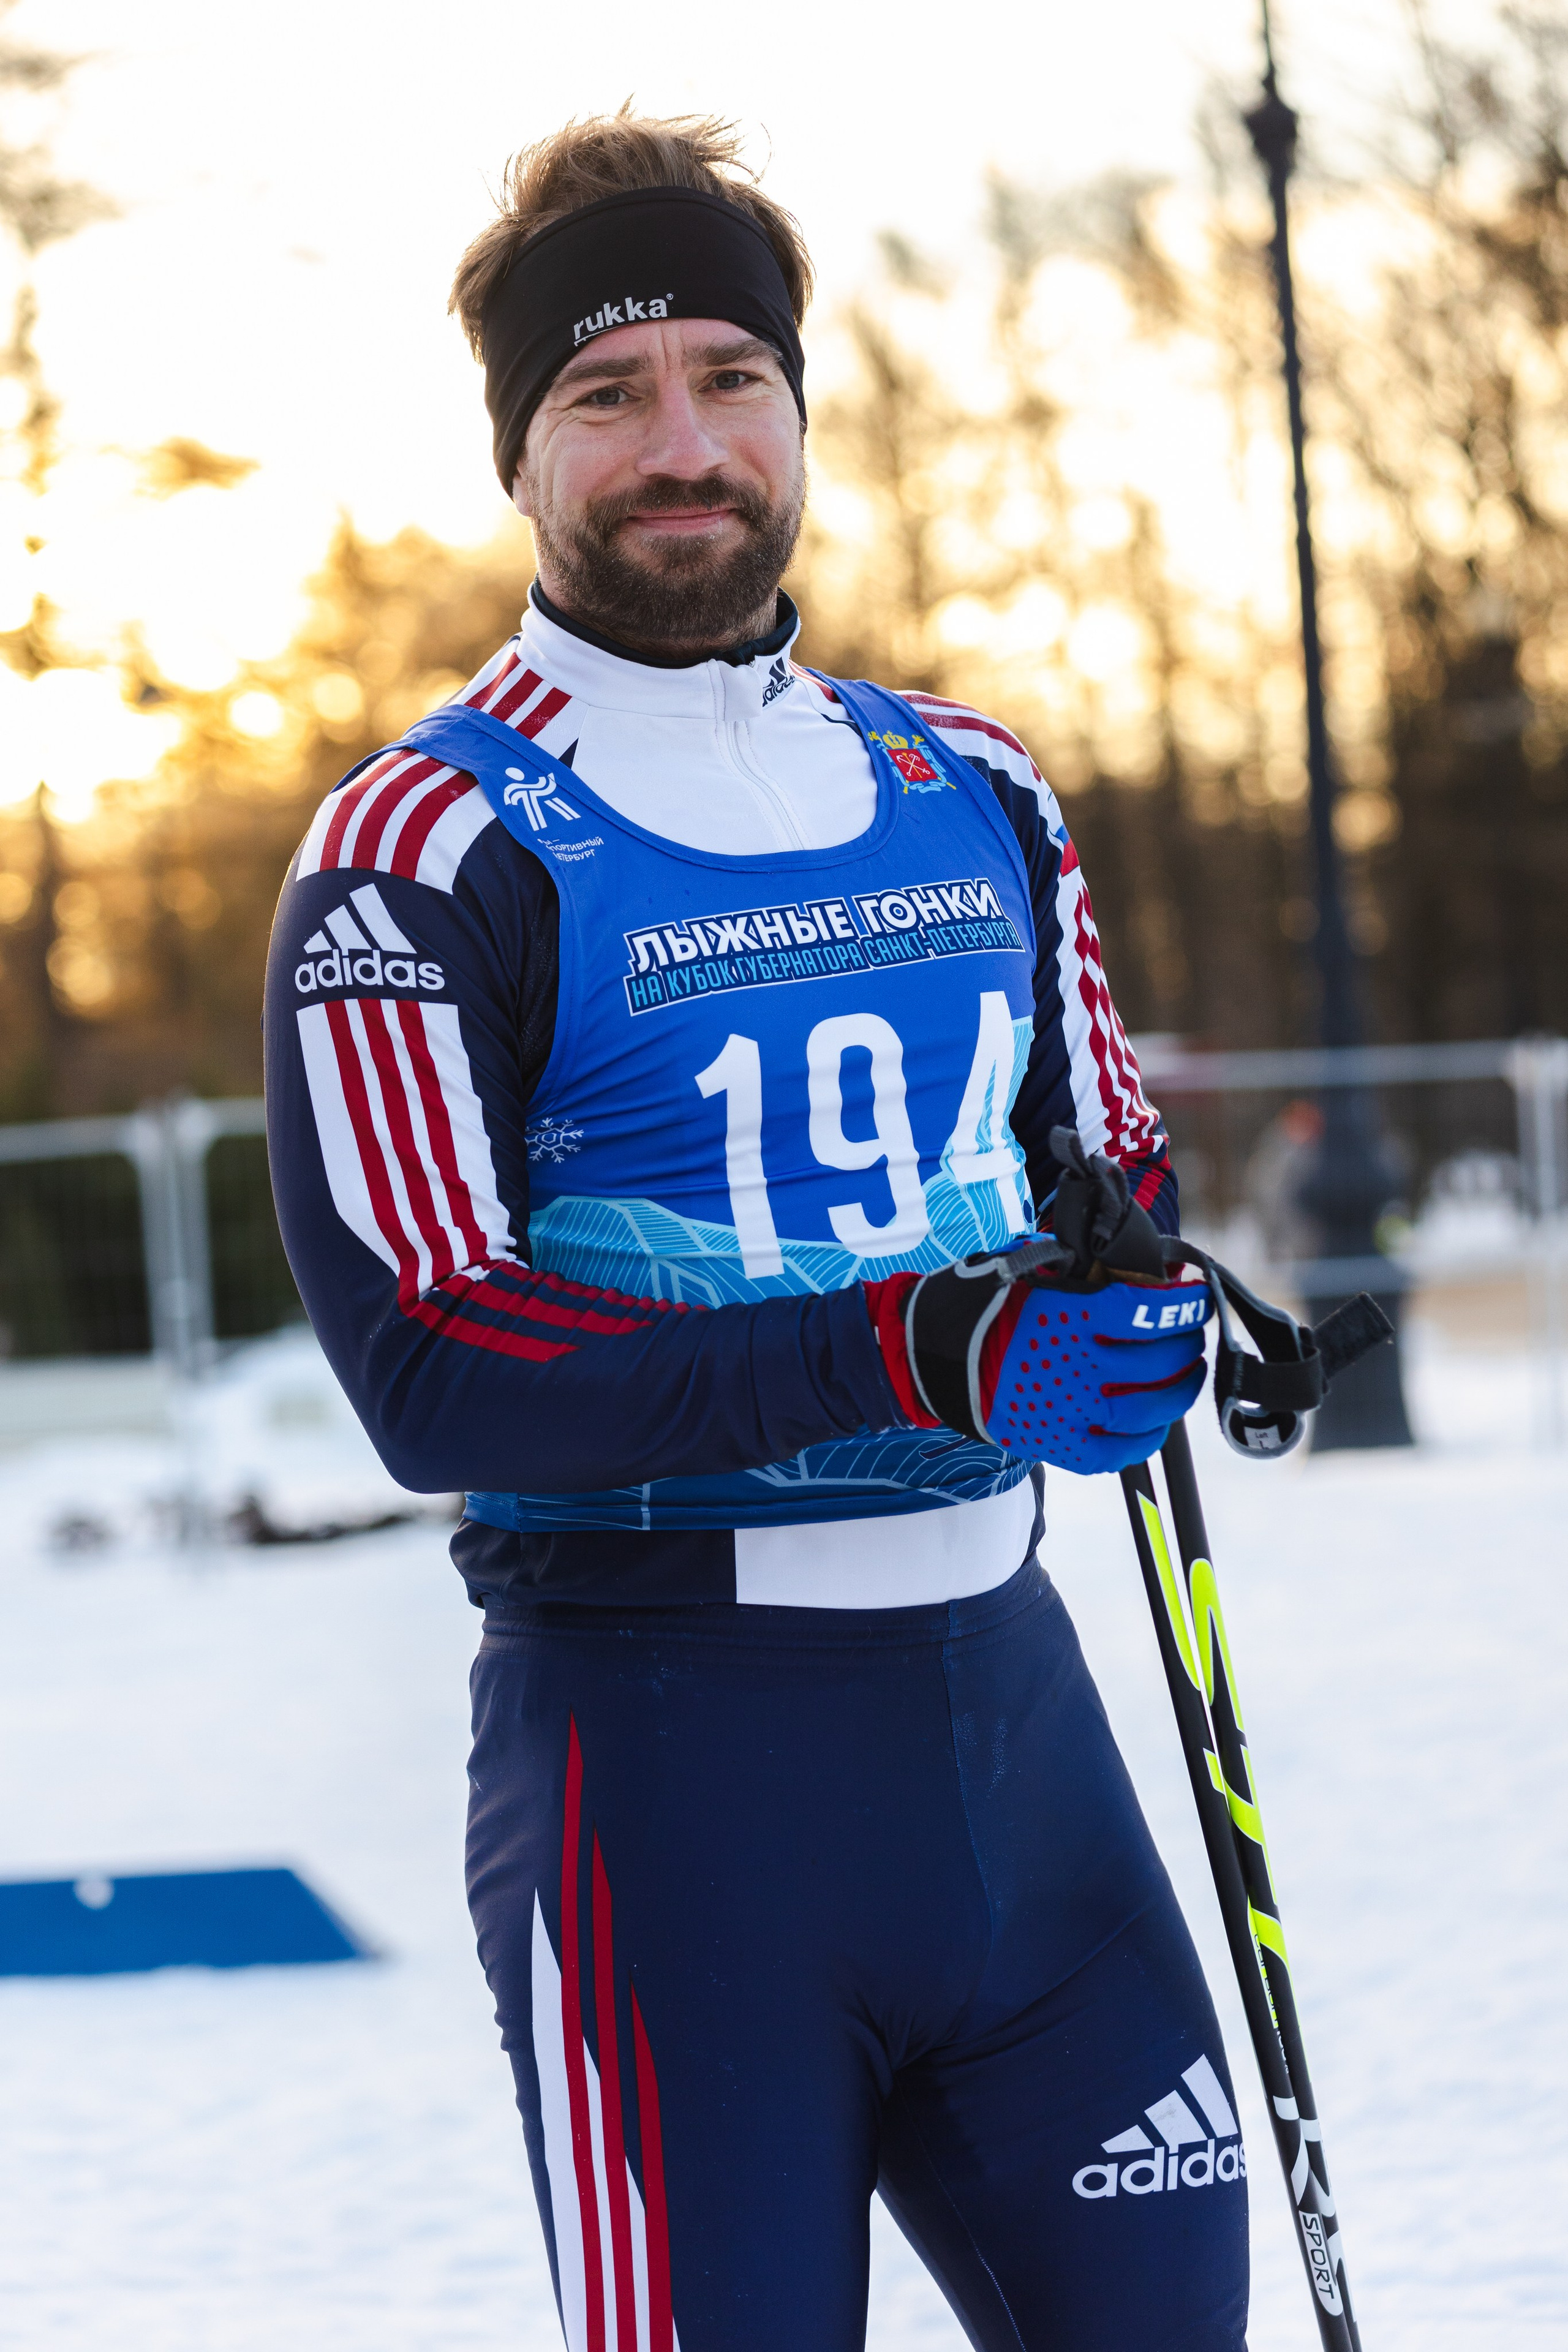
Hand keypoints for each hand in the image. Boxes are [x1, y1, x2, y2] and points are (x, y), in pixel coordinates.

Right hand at [864, 1129, 1209, 1474]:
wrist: (931, 1356)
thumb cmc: (985, 1307)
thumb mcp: (1031, 1272)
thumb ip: (1080, 1272)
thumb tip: (1135, 1272)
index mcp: (1069, 1315)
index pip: (1148, 1310)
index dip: (1183, 1307)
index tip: (1197, 1299)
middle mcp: (1075, 1365)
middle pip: (1159, 1361)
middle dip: (1186, 1344)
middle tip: (1192, 1334)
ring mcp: (1070, 1410)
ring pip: (1151, 1407)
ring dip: (1181, 1390)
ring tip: (1189, 1373)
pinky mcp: (1060, 1446)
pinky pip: (1121, 1450)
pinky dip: (1148, 1436)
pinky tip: (1159, 1420)